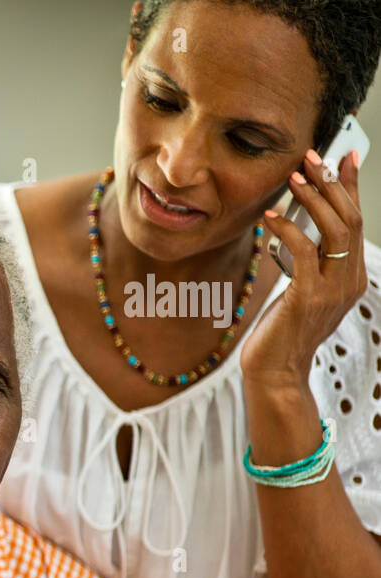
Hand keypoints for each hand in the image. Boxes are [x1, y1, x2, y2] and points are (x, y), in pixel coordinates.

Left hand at [241, 146, 368, 389]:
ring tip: (292, 177)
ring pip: (333, 230)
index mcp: (351, 277)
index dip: (350, 186)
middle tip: (310, 157)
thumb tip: (299, 230)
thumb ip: (307, 265)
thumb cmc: (281, 333)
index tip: (343, 155)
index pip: (356, 221)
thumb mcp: (300, 292)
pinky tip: (270, 216)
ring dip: (312, 199)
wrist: (275, 373)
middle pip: (349, 219)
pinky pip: (303, 252)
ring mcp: (332, 289)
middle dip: (331, 183)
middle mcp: (349, 281)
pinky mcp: (308, 297)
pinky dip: (288, 229)